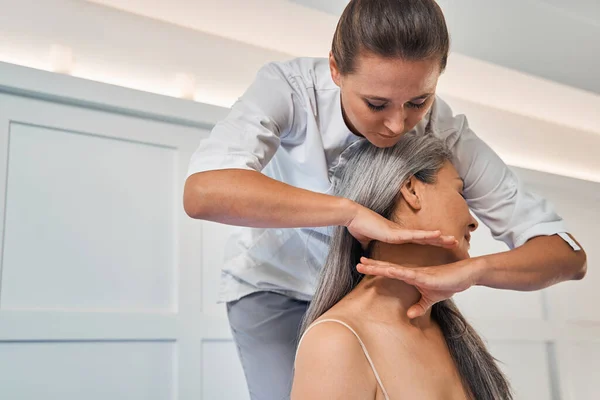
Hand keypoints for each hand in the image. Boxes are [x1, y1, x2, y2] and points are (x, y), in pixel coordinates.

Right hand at [345, 203, 456, 249]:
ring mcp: (399, 232)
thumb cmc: (358, 226)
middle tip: (456, 241)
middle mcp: (401, 233)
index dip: (430, 241)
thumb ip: (369, 246)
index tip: (442, 243)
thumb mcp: (366, 241)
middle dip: (440, 239)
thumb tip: (366, 254)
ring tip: (453, 239)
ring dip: (439, 237)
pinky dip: (427, 235)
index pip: (418, 239)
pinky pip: (415, 235)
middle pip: (425, 236)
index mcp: (396, 236)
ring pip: (424, 235)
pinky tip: (439, 234)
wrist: (352, 217)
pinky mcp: (395, 234)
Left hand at [356, 257, 484, 318]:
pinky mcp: (426, 276)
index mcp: (411, 276)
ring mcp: (417, 273)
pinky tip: (388, 270)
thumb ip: (420, 306)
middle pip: (387, 268)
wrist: (465, 276)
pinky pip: (409, 274)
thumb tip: (409, 315)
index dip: (376, 269)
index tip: (362, 267)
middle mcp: (411, 272)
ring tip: (364, 264)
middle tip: (357, 262)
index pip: (389, 272)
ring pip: (393, 269)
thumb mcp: (432, 299)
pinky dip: (398, 272)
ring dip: (379, 267)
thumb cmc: (449, 283)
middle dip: (372, 266)